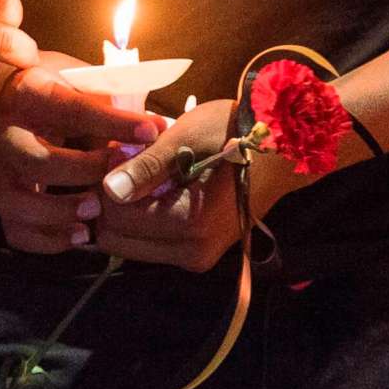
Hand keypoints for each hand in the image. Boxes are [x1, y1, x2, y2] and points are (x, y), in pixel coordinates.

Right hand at [0, 57, 166, 254]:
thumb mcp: (88, 87)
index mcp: (32, 93)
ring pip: (14, 201)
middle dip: (77, 173)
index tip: (151, 133)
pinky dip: (47, 240)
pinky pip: (15, 230)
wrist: (24, 105)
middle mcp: (6, 132)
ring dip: (56, 213)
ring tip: (94, 216)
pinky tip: (80, 234)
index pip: (71, 109)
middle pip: (31, 159)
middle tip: (114, 181)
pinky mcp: (3, 199)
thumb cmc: (67, 95)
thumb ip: (119, 107)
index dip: (113, 122)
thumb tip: (160, 129)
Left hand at [94, 98, 263, 272]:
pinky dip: (143, 219)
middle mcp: (192, 252)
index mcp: (190, 224)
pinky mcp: (199, 253)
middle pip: (118, 239)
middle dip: (112, 203)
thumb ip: (146, 167)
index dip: (107, 181)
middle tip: (124, 165)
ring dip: (127, 211)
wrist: (282, 148)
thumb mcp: (186, 137)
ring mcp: (197, 257)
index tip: (118, 151)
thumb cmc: (234, 131)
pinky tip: (154, 189)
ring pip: (130, 244)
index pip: (116, 216)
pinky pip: (151, 243)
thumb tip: (109, 190)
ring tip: (140, 175)